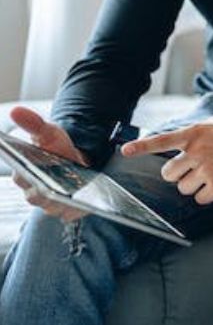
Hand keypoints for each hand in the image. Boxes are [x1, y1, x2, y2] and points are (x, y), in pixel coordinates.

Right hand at [8, 106, 88, 220]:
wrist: (79, 162)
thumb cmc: (58, 148)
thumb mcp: (48, 133)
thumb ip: (33, 123)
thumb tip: (16, 110)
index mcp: (24, 174)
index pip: (20, 177)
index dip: (25, 175)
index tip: (32, 170)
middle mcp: (33, 193)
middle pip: (35, 195)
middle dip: (44, 189)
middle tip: (53, 182)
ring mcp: (49, 204)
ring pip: (52, 207)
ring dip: (61, 201)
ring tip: (71, 193)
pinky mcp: (67, 212)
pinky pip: (69, 214)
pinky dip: (76, 209)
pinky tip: (84, 201)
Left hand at [121, 112, 212, 203]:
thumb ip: (199, 128)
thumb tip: (183, 137)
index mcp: (195, 134)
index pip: (162, 141)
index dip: (141, 146)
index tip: (125, 151)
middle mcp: (197, 151)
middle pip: (169, 174)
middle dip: (180, 175)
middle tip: (197, 170)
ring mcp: (207, 170)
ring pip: (184, 188)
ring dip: (196, 186)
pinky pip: (200, 199)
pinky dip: (209, 195)